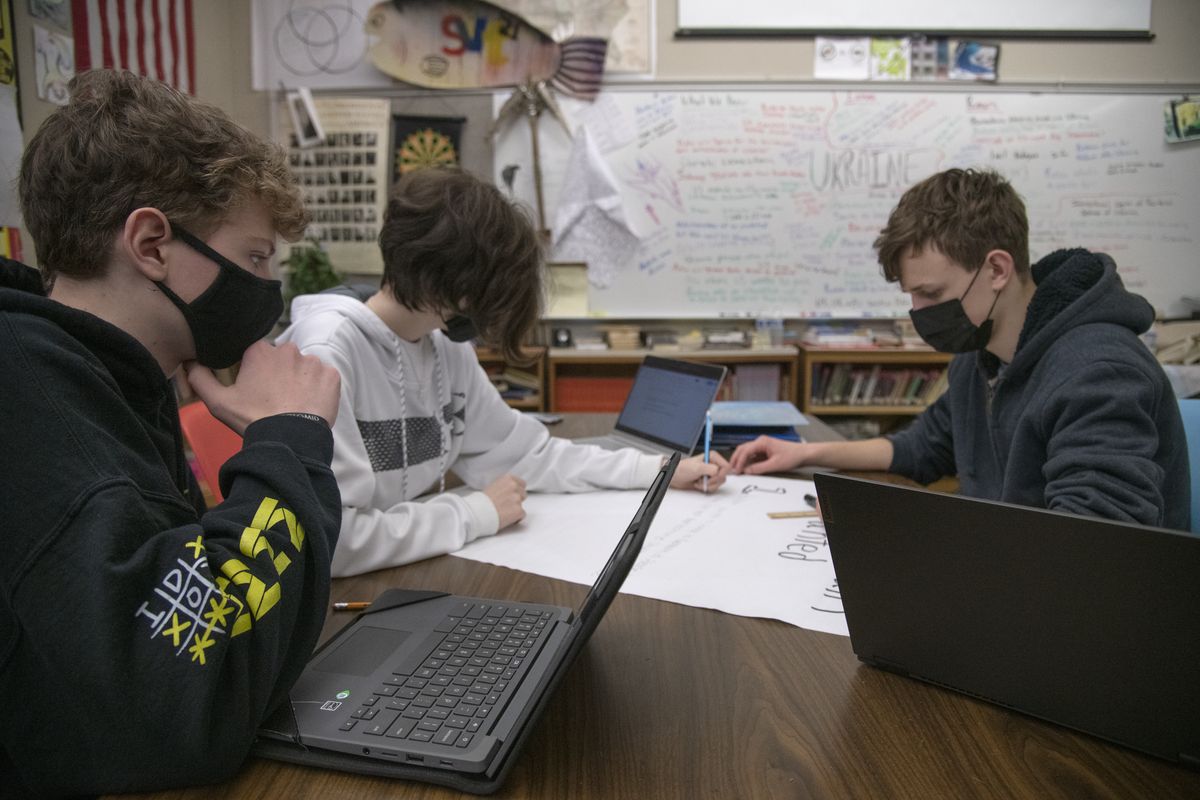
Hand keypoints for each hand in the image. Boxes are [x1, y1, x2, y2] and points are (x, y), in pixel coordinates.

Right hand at [185, 340, 340, 434]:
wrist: (290, 439)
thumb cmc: (252, 419)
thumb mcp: (217, 402)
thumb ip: (199, 378)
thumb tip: (189, 363)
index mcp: (260, 350)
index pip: (257, 354)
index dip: (256, 371)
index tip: (256, 389)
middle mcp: (287, 349)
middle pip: (282, 360)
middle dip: (279, 375)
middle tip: (274, 399)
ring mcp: (312, 362)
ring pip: (304, 369)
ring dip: (300, 382)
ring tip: (293, 404)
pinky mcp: (331, 375)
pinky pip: (324, 378)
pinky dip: (319, 389)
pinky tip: (309, 404)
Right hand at [483, 474, 526, 529]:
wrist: (477, 513)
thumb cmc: (481, 501)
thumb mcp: (493, 486)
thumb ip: (505, 487)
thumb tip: (510, 491)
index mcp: (508, 478)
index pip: (522, 483)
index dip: (517, 491)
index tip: (512, 496)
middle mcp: (514, 486)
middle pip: (523, 494)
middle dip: (517, 500)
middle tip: (506, 505)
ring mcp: (517, 499)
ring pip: (522, 505)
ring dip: (515, 509)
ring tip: (504, 512)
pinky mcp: (519, 510)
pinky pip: (522, 515)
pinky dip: (516, 518)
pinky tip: (506, 518)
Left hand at [670, 452, 729, 492]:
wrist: (675, 477)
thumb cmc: (683, 469)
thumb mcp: (698, 467)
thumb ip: (711, 469)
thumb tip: (719, 472)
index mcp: (713, 457)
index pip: (726, 467)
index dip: (721, 474)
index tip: (712, 477)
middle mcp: (714, 464)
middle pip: (723, 476)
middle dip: (712, 481)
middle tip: (702, 479)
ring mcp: (711, 473)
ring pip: (719, 483)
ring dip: (708, 485)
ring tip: (698, 481)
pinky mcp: (708, 481)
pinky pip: (714, 488)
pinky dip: (706, 488)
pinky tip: (698, 484)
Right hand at [730, 436, 807, 474]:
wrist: (803, 454)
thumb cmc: (792, 456)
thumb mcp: (775, 465)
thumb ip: (759, 468)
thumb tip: (747, 471)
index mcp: (762, 442)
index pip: (745, 451)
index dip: (739, 461)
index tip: (736, 470)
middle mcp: (760, 442)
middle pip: (742, 449)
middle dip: (736, 459)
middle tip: (731, 470)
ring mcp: (762, 446)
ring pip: (746, 452)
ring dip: (741, 461)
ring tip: (736, 470)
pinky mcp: (764, 452)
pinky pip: (752, 456)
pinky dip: (747, 462)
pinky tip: (745, 469)